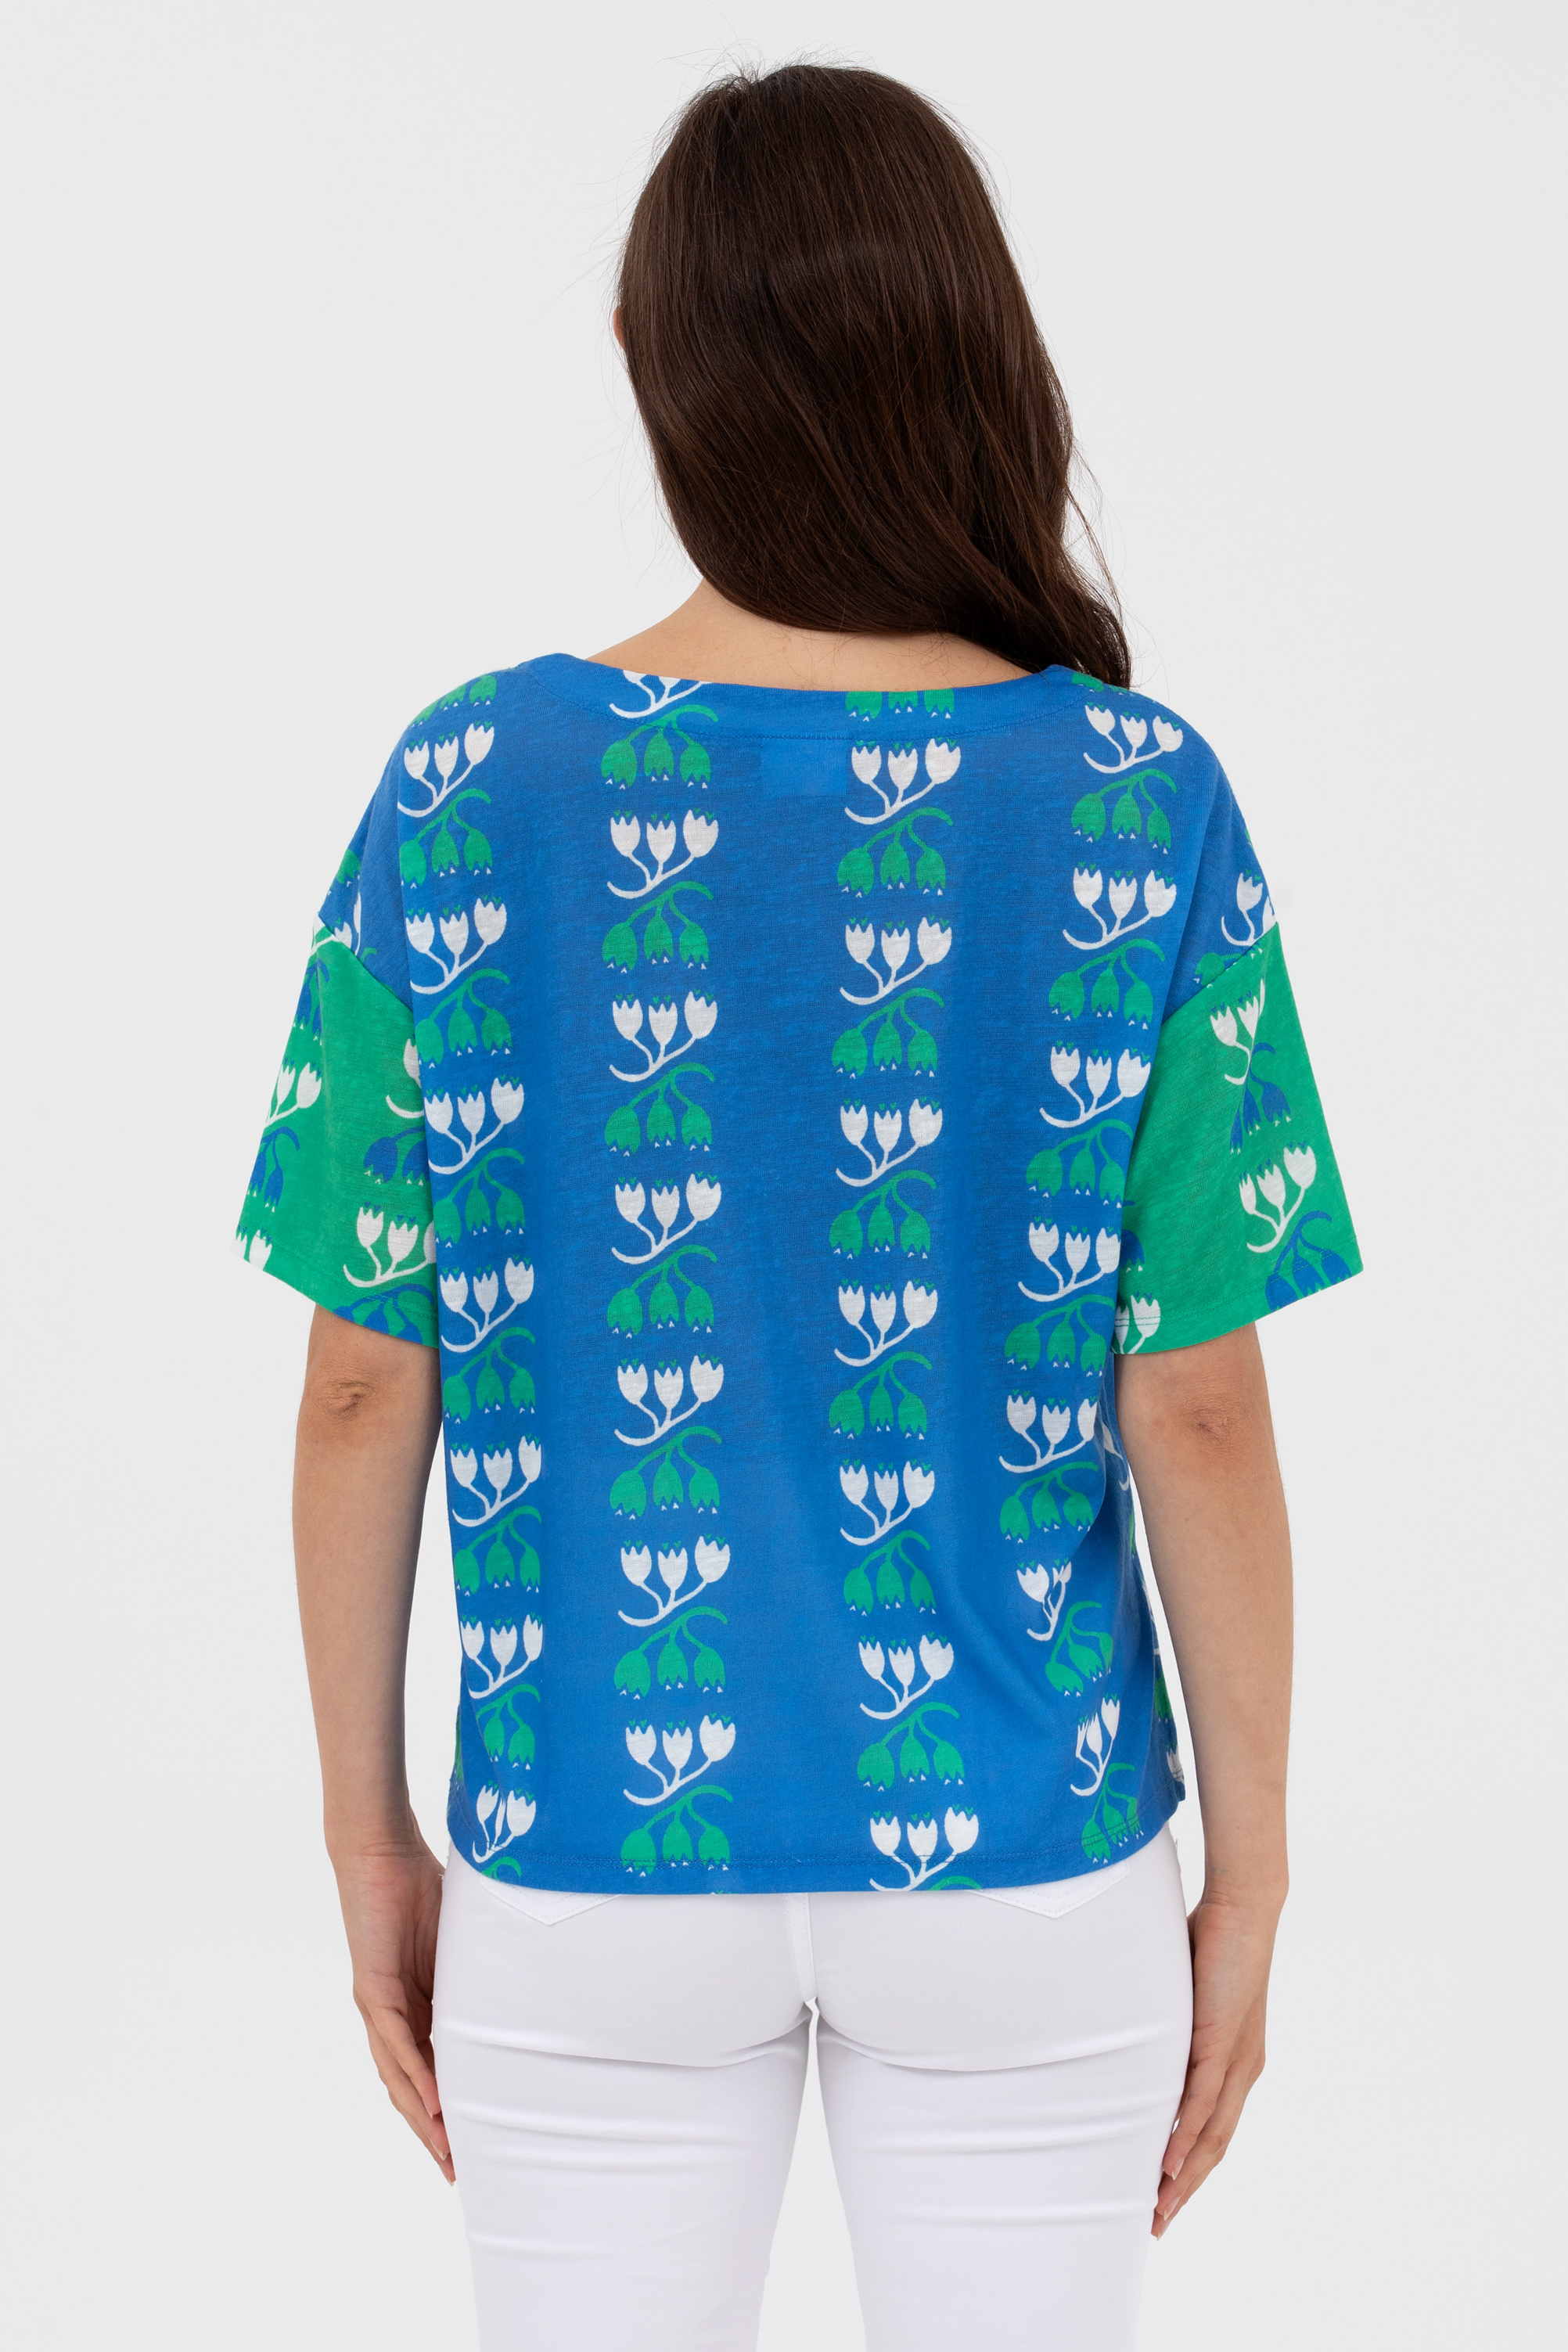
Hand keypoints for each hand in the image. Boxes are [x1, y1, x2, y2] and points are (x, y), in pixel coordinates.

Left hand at [333, 1834, 453, 2181]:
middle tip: (459, 2171)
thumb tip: (523, 1983)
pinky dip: (413, 2075)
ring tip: (446, 2152)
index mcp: (412, 2006)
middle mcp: (389, 2015)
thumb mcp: (461, 1942)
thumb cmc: (420, 1885)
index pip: (430, 2069)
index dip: (446, 2108)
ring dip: (421, 2117)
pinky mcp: (371, 1989)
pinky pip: (394, 2043)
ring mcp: (378, 2006)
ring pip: (398, 2076)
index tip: (470, 2144)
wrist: (381, 1850)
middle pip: (410, 2086)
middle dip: (432, 2131)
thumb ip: (479, 1969)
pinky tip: (430, 2103)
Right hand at [1153, 1890, 1279, 2234]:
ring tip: (1158, 2209)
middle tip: (1156, 2225)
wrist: (1245, 1907)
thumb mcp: (1184, 1995)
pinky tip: (1168, 2163)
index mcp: (1236, 2062)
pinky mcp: (1220, 2042)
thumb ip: (1169, 2024)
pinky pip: (1202, 2101)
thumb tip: (1134, 2033)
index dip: (1191, 2168)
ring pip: (1210, 2135)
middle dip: (1185, 2189)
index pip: (1213, 2129)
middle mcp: (1242, 2071)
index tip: (1164, 2198)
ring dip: (1183, 2177)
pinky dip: (1185, 2136)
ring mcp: (1234, 2060)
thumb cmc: (1213, 1942)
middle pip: (1214, 2147)